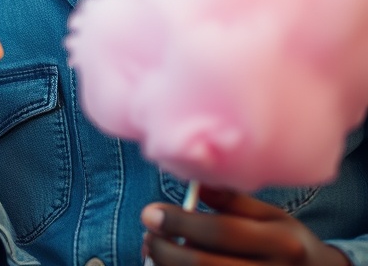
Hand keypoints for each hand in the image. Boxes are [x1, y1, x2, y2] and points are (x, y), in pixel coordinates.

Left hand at [142, 186, 351, 265]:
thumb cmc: (289, 243)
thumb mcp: (271, 216)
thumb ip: (233, 200)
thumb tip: (195, 181)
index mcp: (280, 242)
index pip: (222, 232)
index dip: (181, 223)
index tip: (149, 212)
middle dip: (167, 252)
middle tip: (146, 237)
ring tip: (152, 253)